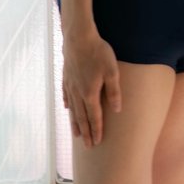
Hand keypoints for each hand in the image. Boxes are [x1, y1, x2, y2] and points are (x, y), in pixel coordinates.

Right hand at [61, 31, 121, 147]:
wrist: (78, 37)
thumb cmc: (98, 53)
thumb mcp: (112, 71)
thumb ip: (114, 92)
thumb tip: (117, 110)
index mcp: (90, 93)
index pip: (94, 117)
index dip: (96, 131)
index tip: (97, 143)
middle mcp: (78, 93)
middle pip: (82, 117)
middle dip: (85, 132)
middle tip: (87, 146)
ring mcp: (70, 85)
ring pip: (73, 109)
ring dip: (75, 123)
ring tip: (76, 134)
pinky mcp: (66, 76)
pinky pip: (66, 95)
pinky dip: (68, 105)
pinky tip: (68, 109)